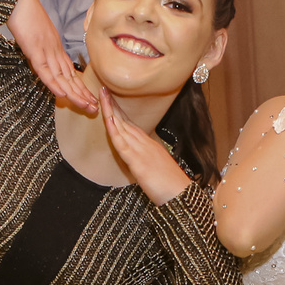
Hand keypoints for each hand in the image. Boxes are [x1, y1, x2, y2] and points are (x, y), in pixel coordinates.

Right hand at [7, 0, 98, 112]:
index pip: (70, 72)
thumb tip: (42, 57)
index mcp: (55, 48)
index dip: (79, 87)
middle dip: (82, 94)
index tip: (89, 99)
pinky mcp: (34, 50)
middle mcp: (54, 51)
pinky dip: (53, 82)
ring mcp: (45, 50)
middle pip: (70, 77)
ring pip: (61, 76)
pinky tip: (61, 93)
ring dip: (73, 93)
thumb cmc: (25, 13)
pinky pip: (44, 69)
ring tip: (85, 106)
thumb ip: (41, 47)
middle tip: (95, 108)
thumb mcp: (36, 34)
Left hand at [101, 89, 191, 205]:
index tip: (111, 99)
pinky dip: (114, 130)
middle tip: (103, 88)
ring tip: (102, 95)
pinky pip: (122, 144)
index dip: (120, 112)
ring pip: (122, 127)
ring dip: (111, 111)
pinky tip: (108, 119)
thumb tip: (143, 163)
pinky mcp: (137, 162)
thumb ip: (149, 162)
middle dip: (113, 105)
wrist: (181, 195)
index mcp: (150, 145)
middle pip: (125, 121)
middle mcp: (145, 143)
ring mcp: (141, 151)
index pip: (131, 125)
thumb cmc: (171, 186)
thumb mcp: (159, 169)